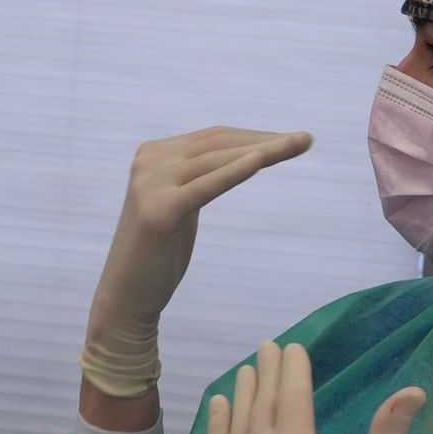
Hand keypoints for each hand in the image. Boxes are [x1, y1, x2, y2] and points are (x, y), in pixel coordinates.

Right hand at [80, 128, 310, 397]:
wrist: (126, 297)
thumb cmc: (159, 253)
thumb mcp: (182, 204)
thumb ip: (200, 177)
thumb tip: (241, 157)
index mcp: (154, 154)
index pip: (214, 138)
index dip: (256, 136)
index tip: (291, 139)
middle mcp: (150, 161)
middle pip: (220, 144)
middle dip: (267, 140)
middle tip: (306, 139)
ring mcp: (151, 183)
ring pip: (219, 160)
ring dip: (264, 151)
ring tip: (300, 145)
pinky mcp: (159, 211)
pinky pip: (206, 186)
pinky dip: (235, 172)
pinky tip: (262, 161)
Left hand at [207, 341, 425, 433]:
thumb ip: (389, 433)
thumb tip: (414, 389)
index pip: (292, 395)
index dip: (293, 367)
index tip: (292, 346)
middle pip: (264, 405)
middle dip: (268, 372)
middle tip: (269, 345)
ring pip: (237, 426)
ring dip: (243, 394)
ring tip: (248, 369)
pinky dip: (217, 427)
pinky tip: (219, 406)